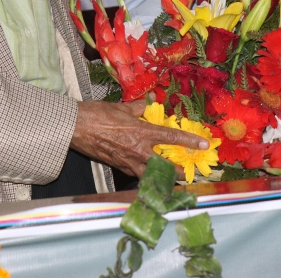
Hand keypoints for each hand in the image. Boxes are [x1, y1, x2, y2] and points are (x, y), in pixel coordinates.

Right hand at [70, 100, 208, 177]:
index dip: (190, 141)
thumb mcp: (122, 107)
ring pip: (152, 175)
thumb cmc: (98, 114)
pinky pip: (136, 173)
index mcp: (142, 132)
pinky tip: (147, 172)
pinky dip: (144, 174)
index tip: (204, 145)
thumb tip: (149, 103)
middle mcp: (138, 150)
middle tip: (188, 172)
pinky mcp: (118, 167)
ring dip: (162, 176)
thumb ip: (139, 108)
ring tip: (171, 177)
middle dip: (179, 171)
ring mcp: (128, 162)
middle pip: (166, 166)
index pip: (172, 137)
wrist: (77, 128)